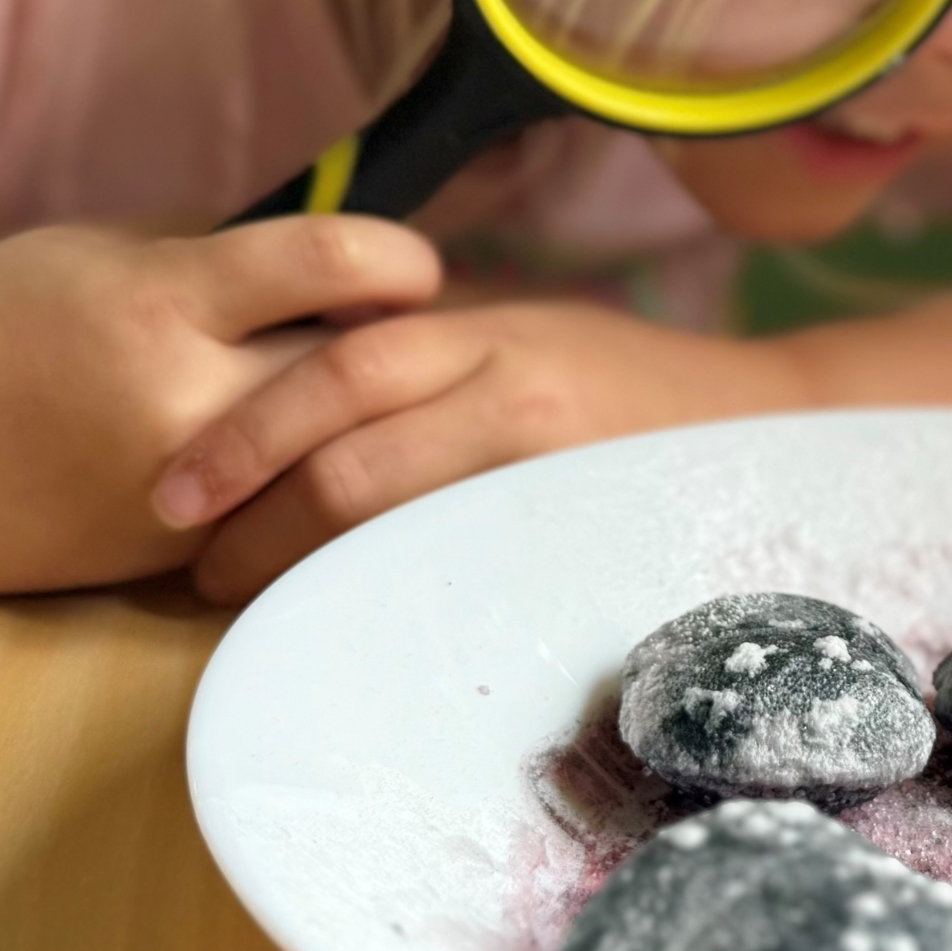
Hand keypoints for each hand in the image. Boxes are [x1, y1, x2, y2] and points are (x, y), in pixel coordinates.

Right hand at [0, 218, 442, 594]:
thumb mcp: (98, 256)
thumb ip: (220, 264)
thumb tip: (340, 272)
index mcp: (159, 301)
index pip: (332, 264)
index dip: (398, 261)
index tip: (415, 270)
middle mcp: (184, 402)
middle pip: (361, 377)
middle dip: (407, 357)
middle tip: (431, 344)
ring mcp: (184, 495)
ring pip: (339, 464)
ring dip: (381, 436)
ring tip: (399, 410)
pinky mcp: (176, 559)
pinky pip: (290, 522)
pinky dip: (325, 495)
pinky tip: (342, 472)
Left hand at [155, 302, 815, 602]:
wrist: (779, 425)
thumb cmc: (632, 393)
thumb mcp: (530, 343)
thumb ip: (428, 369)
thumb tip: (285, 422)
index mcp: (488, 327)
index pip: (338, 369)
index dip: (242, 435)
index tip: (172, 495)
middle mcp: (516, 377)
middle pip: (346, 444)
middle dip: (248, 511)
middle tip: (190, 565)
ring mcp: (555, 455)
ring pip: (393, 502)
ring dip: (296, 558)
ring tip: (240, 598)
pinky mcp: (586, 521)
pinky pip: (464, 563)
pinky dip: (385, 591)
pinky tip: (346, 623)